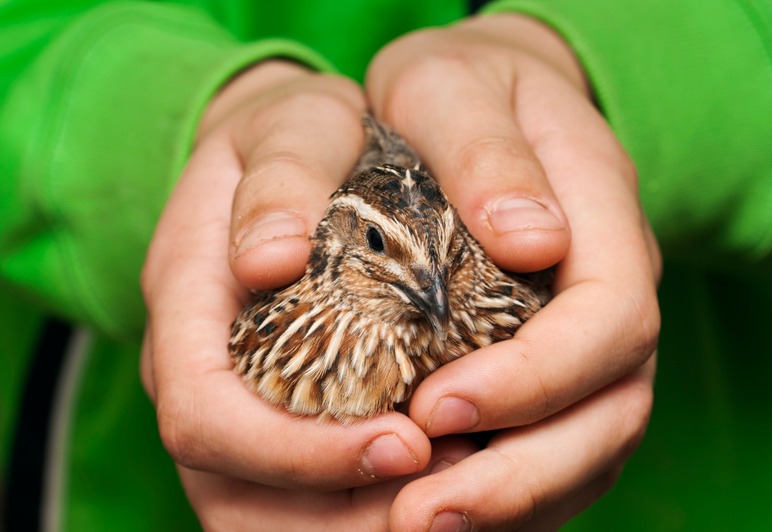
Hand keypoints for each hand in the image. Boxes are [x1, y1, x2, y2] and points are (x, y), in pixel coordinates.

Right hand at [140, 61, 438, 527]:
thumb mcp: (288, 126)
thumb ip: (277, 179)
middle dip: (344, 514)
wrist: (293, 153)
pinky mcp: (284, 420)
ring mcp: (241, 408)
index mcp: (187, 310)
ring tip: (463, 485)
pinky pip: (315, 502)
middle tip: (453, 483)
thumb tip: (267, 260)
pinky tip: (453, 472)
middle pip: (238, 500)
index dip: (295, 454)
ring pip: (277, 519)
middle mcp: (204, 377)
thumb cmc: (295, 136)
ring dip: (369, 520)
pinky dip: (380, 506)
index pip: (205, 418)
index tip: (405, 441)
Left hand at [366, 13, 660, 529]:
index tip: (433, 405)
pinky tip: (429, 504)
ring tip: (414, 524)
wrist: (474, 101)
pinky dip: (499, 493)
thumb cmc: (458, 90)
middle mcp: (609, 297)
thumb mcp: (456, 89)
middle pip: (608, 411)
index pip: (607, 324)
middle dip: (520, 472)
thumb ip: (490, 152)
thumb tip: (531, 241)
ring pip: (584, 450)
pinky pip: (550, 452)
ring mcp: (588, 343)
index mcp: (606, 224)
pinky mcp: (553, 371)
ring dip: (508, 502)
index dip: (535, 379)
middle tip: (419, 508)